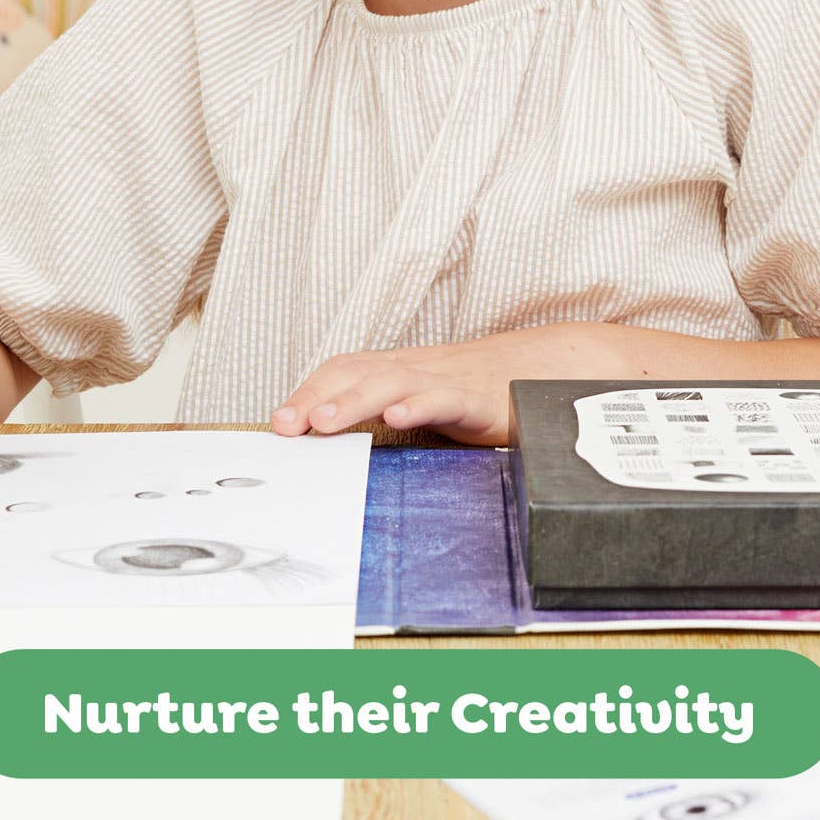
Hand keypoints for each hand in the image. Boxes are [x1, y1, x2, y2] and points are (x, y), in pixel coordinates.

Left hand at [269, 324, 598, 446]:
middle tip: (287, 426)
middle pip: (357, 372)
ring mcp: (445, 380)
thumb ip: (384, 421)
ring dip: (354, 400)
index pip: (343, 370)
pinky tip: (399, 416)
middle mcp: (415, 369)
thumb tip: (330, 450)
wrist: (539, 372)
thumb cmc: (475, 394)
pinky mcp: (476, 398)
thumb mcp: (421, 405)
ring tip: (324, 422)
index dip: (309, 392)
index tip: (280, 423)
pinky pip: (444, 397)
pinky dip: (419, 404)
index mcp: (398, 370)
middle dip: (317, 398)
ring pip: (392, 381)